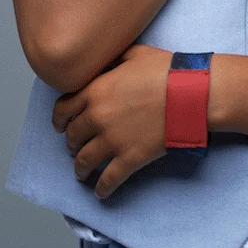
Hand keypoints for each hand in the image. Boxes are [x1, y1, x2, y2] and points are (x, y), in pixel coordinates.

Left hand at [52, 44, 172, 198]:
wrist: (188, 94)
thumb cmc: (166, 71)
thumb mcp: (135, 54)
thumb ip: (114, 58)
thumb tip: (107, 60)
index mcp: (96, 91)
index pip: (63, 109)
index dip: (59, 119)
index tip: (60, 125)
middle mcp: (97, 117)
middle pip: (72, 136)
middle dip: (71, 143)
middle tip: (74, 147)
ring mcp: (112, 140)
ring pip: (84, 161)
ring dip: (80, 169)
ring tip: (81, 173)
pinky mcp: (129, 158)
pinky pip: (108, 180)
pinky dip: (101, 189)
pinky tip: (101, 193)